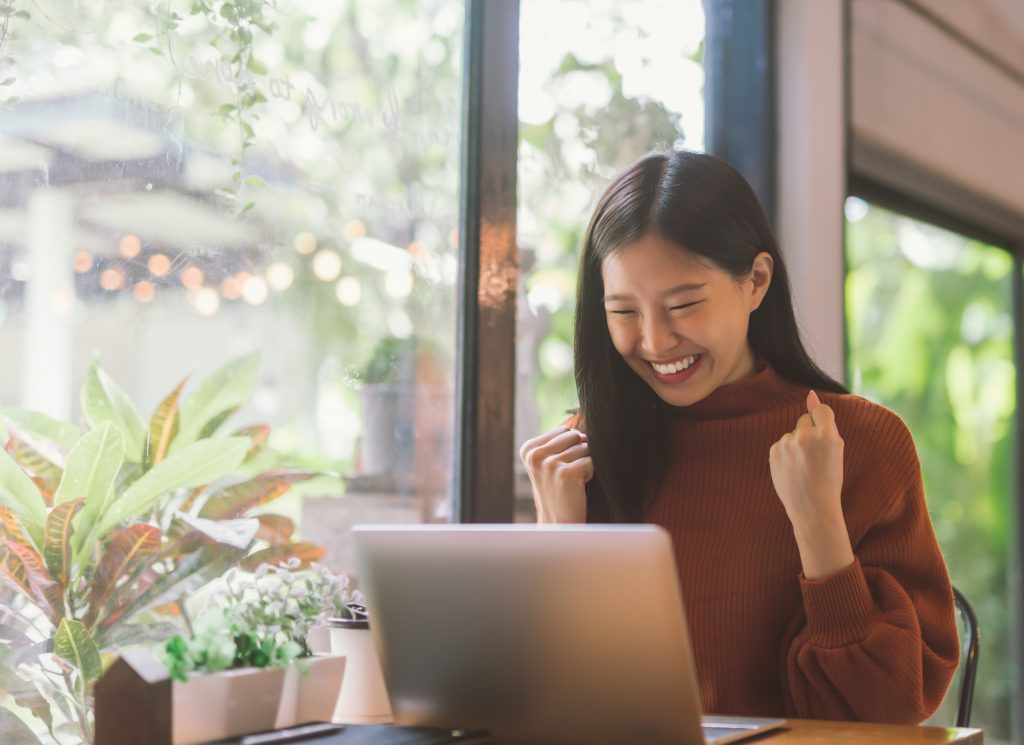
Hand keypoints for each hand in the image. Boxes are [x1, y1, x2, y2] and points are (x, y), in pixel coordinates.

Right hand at [519, 426, 591, 523]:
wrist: (558, 521)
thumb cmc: (557, 489)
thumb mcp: (548, 461)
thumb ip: (563, 442)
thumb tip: (583, 435)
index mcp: (528, 449)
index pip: (563, 430)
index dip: (568, 446)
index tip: (558, 466)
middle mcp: (536, 455)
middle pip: (574, 435)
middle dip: (577, 452)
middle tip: (567, 473)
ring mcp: (550, 463)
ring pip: (584, 447)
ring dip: (584, 463)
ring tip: (571, 480)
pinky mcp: (566, 473)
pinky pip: (591, 461)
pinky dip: (590, 473)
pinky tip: (578, 486)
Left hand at [769, 391, 853, 578]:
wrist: (812, 507)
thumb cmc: (829, 479)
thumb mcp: (835, 449)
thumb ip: (824, 421)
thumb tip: (810, 394)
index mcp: (828, 435)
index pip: (821, 410)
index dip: (822, 421)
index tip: (823, 434)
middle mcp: (806, 436)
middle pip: (804, 420)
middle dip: (809, 432)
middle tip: (814, 456)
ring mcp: (787, 443)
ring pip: (792, 433)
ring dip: (796, 444)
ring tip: (804, 466)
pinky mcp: (774, 451)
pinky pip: (781, 443)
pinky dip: (786, 453)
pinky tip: (793, 469)